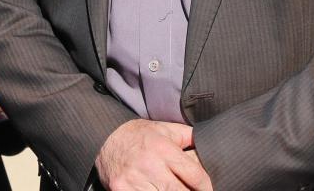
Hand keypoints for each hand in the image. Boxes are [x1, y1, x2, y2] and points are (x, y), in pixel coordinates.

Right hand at [95, 119, 211, 190]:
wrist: (105, 138)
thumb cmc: (139, 135)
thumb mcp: (165, 129)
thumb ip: (188, 136)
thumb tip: (209, 143)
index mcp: (163, 148)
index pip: (193, 174)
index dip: (205, 186)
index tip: (208, 190)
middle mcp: (149, 164)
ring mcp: (134, 180)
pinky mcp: (121, 190)